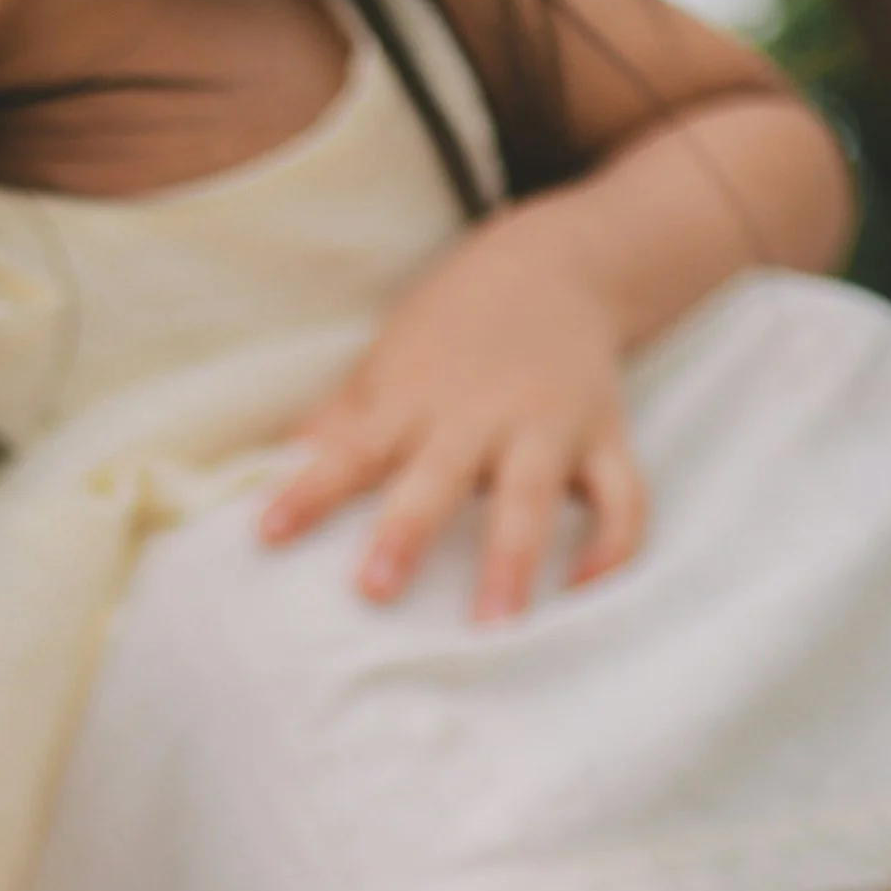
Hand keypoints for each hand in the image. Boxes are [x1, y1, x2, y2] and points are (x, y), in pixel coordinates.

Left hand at [258, 226, 645, 620]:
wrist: (557, 263)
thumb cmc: (450, 331)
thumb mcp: (386, 363)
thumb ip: (337, 423)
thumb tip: (268, 475)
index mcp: (414, 399)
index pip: (351, 450)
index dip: (310, 491)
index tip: (269, 534)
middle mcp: (481, 414)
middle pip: (440, 477)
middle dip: (408, 532)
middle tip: (376, 591)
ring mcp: (548, 426)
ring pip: (534, 496)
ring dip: (514, 561)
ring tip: (496, 627)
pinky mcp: (606, 436)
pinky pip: (623, 497)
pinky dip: (614, 545)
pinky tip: (584, 590)